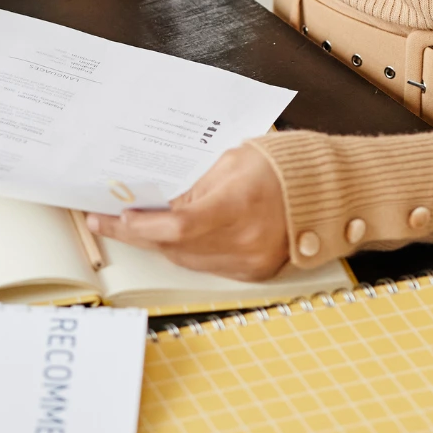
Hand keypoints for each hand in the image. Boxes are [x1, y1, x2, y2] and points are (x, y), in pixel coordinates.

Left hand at [86, 146, 292, 280]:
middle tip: (103, 221)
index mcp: (240, 206)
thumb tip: (155, 202)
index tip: (112, 216)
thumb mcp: (232, 161)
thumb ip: (192, 185)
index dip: (140, 225)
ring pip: (185, 260)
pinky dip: (184, 251)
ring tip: (131, 226)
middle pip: (174, 246)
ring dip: (156, 244)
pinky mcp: (254, 272)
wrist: (329, 192)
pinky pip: (205, 266)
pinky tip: (168, 237)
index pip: (178, 225)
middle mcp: (246, 241)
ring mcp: (250, 261)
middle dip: (135, 234)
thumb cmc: (282, 167)